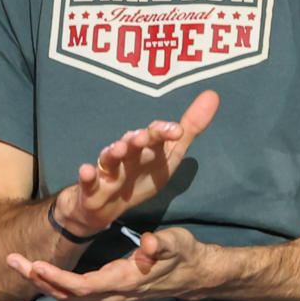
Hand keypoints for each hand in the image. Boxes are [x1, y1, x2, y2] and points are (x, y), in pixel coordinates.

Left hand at [7, 225, 227, 300]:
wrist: (194, 274)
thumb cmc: (183, 254)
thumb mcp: (176, 243)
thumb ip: (160, 245)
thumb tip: (147, 243)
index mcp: (124, 281)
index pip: (83, 285)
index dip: (58, 278)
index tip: (36, 265)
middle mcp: (112, 293)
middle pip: (67, 293)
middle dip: (38, 279)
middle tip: (11, 259)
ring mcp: (108, 294)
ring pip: (68, 295)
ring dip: (40, 281)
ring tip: (16, 262)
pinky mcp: (107, 290)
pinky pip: (74, 292)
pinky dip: (53, 283)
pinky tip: (38, 271)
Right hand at [58, 89, 218, 234]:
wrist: (105, 205)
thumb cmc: (140, 175)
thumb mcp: (169, 156)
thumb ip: (190, 129)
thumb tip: (212, 94)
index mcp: (145, 148)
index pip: (154, 134)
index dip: (164, 132)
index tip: (177, 131)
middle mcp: (125, 154)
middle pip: (132, 143)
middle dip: (138, 138)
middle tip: (143, 137)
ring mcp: (108, 170)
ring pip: (110, 158)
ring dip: (114, 151)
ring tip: (120, 148)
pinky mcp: (92, 188)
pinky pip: (88, 181)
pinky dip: (87, 175)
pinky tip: (86, 170)